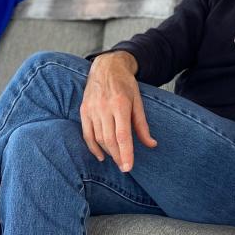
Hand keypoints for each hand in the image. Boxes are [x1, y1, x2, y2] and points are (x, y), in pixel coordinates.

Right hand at [80, 52, 156, 171]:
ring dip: (108, 152)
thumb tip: (151, 144)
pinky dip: (93, 147)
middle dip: (118, 156)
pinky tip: (101, 156)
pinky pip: (87, 134)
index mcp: (120, 104)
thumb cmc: (125, 84)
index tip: (128, 167)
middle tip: (125, 167)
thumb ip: (142, 125)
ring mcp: (92, 109)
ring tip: (117, 159)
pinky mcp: (83, 110)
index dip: (125, 153)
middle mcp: (104, 107)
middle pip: (109, 140)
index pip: (122, 135)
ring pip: (98, 138)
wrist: (106, 67)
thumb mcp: (138, 101)